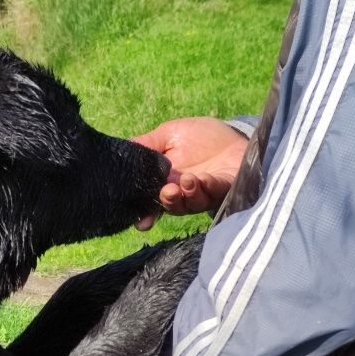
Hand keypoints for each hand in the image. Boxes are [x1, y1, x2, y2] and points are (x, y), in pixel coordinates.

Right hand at [132, 117, 249, 228]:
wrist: (233, 134)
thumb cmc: (200, 137)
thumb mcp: (169, 134)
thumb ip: (147, 144)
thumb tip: (121, 152)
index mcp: (166, 183)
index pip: (151, 202)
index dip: (145, 214)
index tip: (142, 221)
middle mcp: (183, 194)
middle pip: (171, 206)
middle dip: (168, 201)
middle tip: (167, 191)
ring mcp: (203, 194)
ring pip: (192, 203)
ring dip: (188, 194)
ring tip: (187, 180)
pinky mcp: (223, 189)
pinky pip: (214, 192)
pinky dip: (208, 186)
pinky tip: (203, 178)